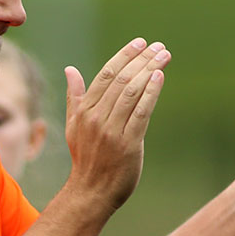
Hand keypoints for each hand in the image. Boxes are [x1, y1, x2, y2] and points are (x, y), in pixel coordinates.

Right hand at [61, 39, 170, 209]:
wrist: (91, 192)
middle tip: (158, 46)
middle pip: (121, 79)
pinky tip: (159, 77)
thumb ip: (75, 97)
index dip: (124, 56)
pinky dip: (150, 93)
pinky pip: (141, 112)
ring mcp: (112, 130)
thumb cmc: (86, 159)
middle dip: (141, 59)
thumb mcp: (74, 126)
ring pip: (131, 92)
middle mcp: (96, 117)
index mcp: (84, 110)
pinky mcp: (128, 143)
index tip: (140, 43)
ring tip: (164, 56)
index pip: (106, 74)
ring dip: (150, 71)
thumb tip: (70, 69)